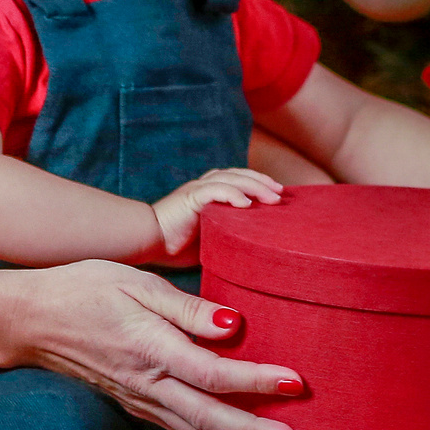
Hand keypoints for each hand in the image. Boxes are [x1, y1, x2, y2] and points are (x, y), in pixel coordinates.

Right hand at [13, 259, 305, 429]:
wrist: (31, 320)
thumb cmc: (84, 288)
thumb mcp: (136, 283)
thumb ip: (186, 308)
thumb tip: (233, 325)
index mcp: (151, 348)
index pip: (213, 373)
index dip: (257, 381)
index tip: (294, 382)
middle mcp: (147, 382)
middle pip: (210, 417)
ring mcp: (139, 398)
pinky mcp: (134, 403)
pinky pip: (180, 428)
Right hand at [147, 167, 283, 263]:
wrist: (147, 241)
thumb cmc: (176, 245)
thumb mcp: (210, 239)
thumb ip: (227, 237)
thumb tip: (253, 254)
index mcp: (209, 193)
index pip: (239, 180)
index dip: (259, 184)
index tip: (279, 195)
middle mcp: (205, 186)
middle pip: (240, 175)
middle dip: (263, 182)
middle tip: (281, 194)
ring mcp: (197, 189)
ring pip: (231, 179)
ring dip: (254, 186)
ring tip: (272, 198)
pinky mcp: (190, 197)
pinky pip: (214, 190)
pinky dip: (232, 194)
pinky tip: (245, 203)